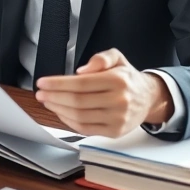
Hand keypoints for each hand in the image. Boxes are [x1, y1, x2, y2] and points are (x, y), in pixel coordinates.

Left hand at [34, 48, 172, 137]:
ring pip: (79, 116)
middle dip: (54, 97)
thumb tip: (80, 71)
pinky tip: (61, 113)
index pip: (81, 84)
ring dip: (58, 109)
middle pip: (77, 101)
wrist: (148, 98)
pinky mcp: (114, 132)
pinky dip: (69, 121)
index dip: (58, 84)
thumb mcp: (117, 58)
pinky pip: (85, 129)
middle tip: (40, 93)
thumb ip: (100, 59)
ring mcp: (117, 119)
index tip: (43, 83)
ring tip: (48, 102)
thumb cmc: (127, 78)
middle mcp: (119, 100)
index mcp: (118, 80)